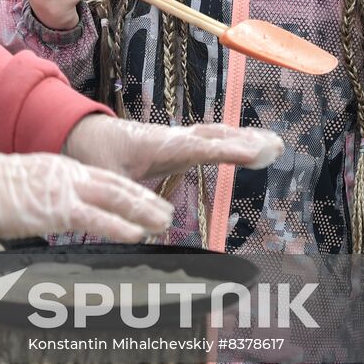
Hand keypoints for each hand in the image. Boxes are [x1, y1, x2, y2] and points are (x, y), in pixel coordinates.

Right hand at [0, 153, 173, 241]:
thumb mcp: (19, 189)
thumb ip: (38, 199)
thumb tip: (40, 214)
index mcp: (57, 168)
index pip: (100, 178)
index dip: (127, 189)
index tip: (144, 199)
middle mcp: (66, 174)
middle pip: (115, 184)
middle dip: (143, 198)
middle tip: (166, 212)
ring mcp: (64, 190)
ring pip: (115, 198)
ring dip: (142, 211)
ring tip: (164, 222)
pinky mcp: (58, 209)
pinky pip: (97, 218)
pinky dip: (120, 226)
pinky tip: (138, 235)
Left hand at [62, 115, 283, 181]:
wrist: (87, 133)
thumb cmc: (96, 155)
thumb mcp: (105, 180)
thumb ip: (124, 202)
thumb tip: (147, 230)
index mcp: (158, 145)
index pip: (198, 148)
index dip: (226, 151)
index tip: (253, 153)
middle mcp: (172, 138)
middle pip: (214, 137)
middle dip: (244, 142)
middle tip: (275, 148)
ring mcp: (178, 139)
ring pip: (216, 136)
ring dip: (244, 139)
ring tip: (276, 145)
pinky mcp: (180, 144)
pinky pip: (211, 140)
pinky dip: (234, 141)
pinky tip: (253, 146)